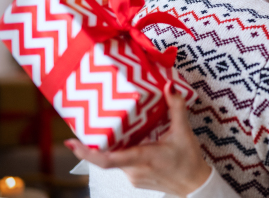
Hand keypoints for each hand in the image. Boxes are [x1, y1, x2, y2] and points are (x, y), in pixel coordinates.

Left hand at [65, 82, 211, 195]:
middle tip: (87, 123)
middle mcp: (133, 171)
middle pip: (106, 156)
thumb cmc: (189, 160)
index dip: (86, 152)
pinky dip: (121, 152)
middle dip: (96, 142)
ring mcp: (133, 177)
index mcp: (143, 158)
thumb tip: (169, 86)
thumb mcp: (184, 132)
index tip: (71, 142)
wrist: (194, 185)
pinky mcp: (135, 180)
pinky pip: (122, 164)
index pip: (106, 160)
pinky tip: (127, 140)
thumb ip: (176, 107)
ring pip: (115, 159)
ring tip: (110, 128)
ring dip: (112, 146)